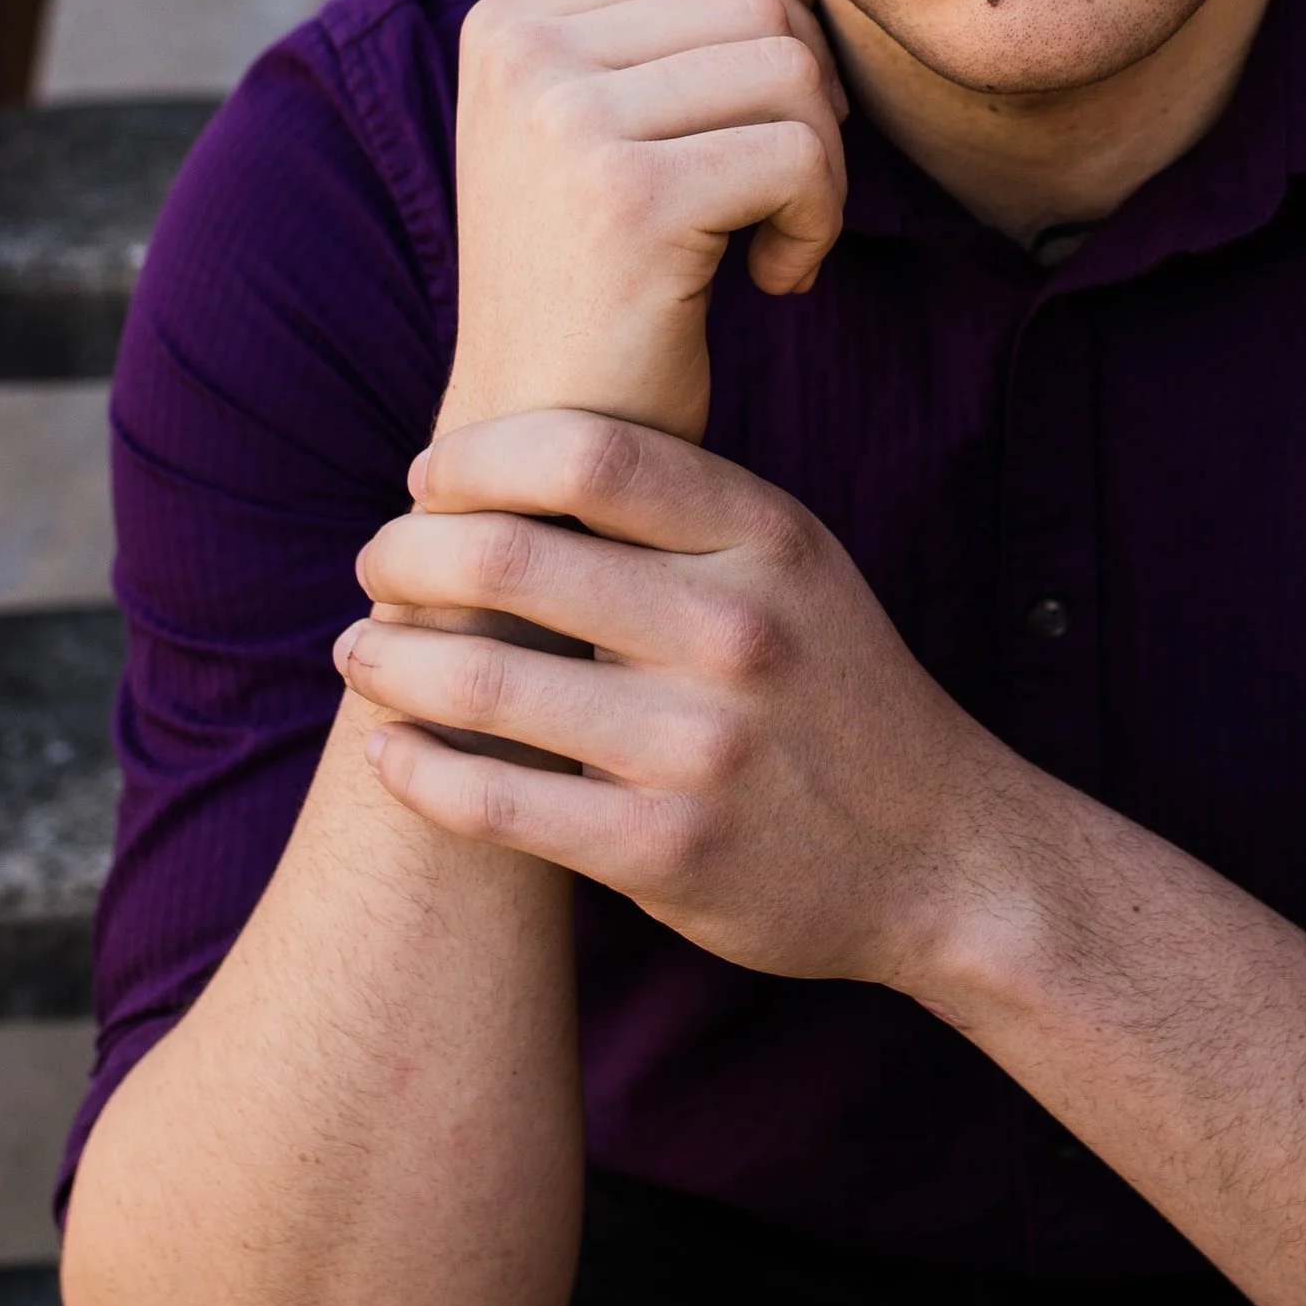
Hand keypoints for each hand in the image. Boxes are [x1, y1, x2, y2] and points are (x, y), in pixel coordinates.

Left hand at [335, 410, 1050, 988]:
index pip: (588, 448)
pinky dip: (415, 769)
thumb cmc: (837, 693)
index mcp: (769, 538)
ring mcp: (702, 746)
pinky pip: (492, 802)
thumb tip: (506, 458)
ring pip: (479, 676)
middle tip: (375, 565)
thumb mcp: (796, 567)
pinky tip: (391, 751)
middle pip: (509, 554)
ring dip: (385, 659)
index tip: (428, 478)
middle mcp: (738, 630)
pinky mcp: (665, 851)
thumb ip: (680, 512)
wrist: (944, 858)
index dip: (477, 454)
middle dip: (404, 552)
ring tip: (361, 651)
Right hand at [447, 0, 847, 441]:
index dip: (767, 42)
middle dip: (805, 104)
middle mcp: (521, 49)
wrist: (539, 445)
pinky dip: (817, 223)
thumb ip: (692, 36)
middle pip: (758, 3)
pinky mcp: (630, 196)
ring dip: (818, 167)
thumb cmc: (599, 292)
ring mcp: (565, 118)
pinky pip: (800, 155)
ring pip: (791, 70)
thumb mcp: (621, 139)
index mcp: (508, 21)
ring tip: (770, 241)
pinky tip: (773, 281)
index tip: (744, 148)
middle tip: (777, 200)